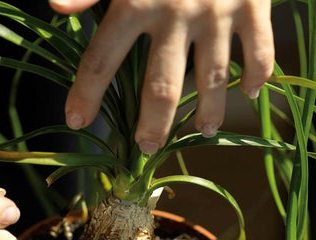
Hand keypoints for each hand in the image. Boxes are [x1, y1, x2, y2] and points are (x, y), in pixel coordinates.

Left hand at [50, 0, 274, 153]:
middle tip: (145, 148)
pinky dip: (258, 74)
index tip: (75, 122)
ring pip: (213, 78)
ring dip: (211, 110)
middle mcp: (176, 12)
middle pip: (161, 87)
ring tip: (206, 131)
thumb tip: (56, 7)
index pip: (103, 60)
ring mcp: (218, 12)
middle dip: (152, 124)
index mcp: (135, 1)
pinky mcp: (253, 5)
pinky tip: (253, 92)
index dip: (86, 94)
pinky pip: (259, 50)